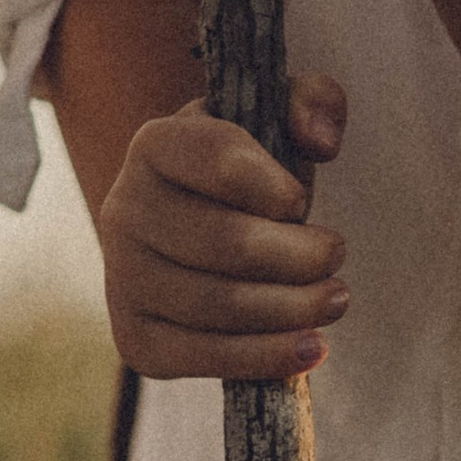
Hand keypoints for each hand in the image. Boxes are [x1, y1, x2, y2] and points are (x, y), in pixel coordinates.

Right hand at [96, 72, 349, 380]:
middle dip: (300, 256)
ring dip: (292, 308)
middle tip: (336, 256)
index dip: (278, 187)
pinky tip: (310, 350)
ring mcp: (123, 279)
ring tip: (335, 300)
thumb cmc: (247, 174)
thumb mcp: (277, 120)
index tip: (302, 201)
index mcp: (156, 144)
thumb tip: (320, 140)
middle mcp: (124, 209)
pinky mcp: (136, 339)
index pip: (221, 160)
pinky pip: (202, 357)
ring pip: (218, 304)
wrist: (190, 229)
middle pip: (225, 242)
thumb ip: (312, 102)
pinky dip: (264, 358)